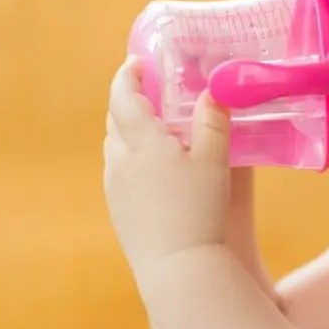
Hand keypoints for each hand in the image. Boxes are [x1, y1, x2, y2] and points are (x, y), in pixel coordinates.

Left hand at [103, 55, 231, 273]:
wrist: (177, 267)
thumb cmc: (199, 209)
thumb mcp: (214, 159)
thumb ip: (212, 120)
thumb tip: (212, 90)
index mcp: (140, 140)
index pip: (122, 95)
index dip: (128, 74)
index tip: (137, 62)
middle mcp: (119, 159)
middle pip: (115, 118)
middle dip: (129, 98)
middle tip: (150, 89)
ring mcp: (114, 185)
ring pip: (116, 145)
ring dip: (129, 128)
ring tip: (155, 127)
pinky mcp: (117, 208)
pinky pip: (119, 170)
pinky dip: (131, 155)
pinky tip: (154, 167)